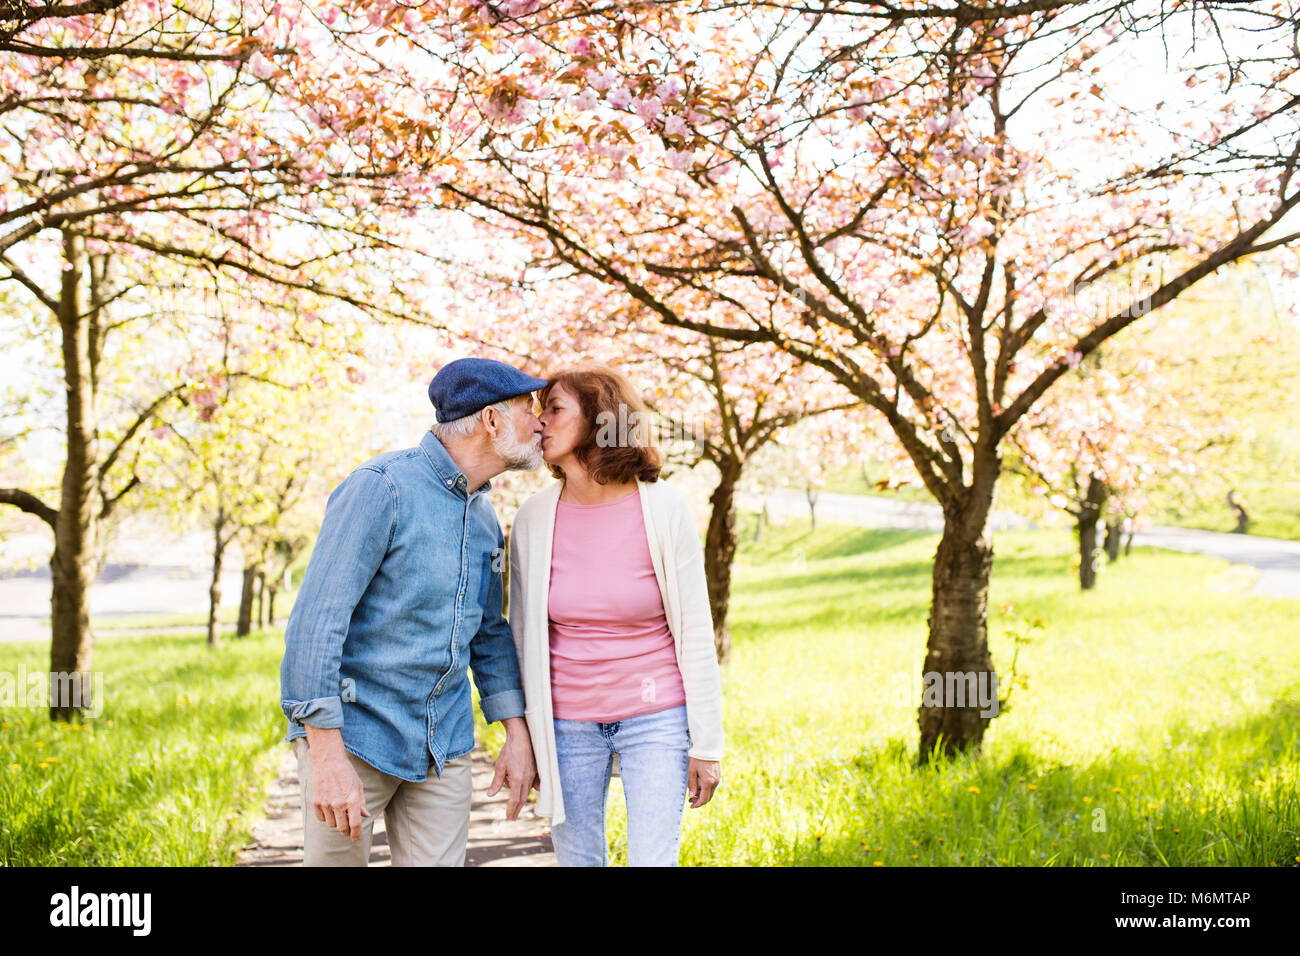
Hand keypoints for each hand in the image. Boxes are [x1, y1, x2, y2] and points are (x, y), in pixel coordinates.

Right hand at [305, 727, 369, 841]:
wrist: (328, 761)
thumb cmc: (346, 773)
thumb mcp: (358, 786)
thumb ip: (362, 803)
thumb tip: (365, 816)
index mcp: (352, 799)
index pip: (355, 824)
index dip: (356, 834)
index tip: (355, 839)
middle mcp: (339, 804)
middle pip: (342, 828)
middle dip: (346, 831)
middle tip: (348, 830)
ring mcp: (326, 804)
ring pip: (331, 824)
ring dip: (336, 822)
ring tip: (339, 812)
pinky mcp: (316, 802)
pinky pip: (321, 818)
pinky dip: (326, 817)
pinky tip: (329, 808)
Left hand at [488, 717, 536, 820]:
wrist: (521, 736)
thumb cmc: (509, 751)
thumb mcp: (499, 766)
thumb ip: (496, 782)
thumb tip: (490, 795)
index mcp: (517, 780)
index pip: (514, 799)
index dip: (511, 809)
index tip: (508, 817)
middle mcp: (527, 779)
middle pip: (522, 798)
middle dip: (517, 808)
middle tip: (512, 817)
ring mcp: (533, 774)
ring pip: (528, 791)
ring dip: (522, 799)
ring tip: (517, 806)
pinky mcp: (535, 769)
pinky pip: (535, 783)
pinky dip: (532, 789)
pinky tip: (535, 791)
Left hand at [687, 757, 720, 808]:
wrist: (708, 749)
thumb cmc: (698, 759)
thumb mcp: (692, 772)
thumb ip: (692, 785)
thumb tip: (691, 796)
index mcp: (708, 782)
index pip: (703, 799)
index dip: (697, 804)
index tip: (691, 806)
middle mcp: (714, 782)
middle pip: (708, 798)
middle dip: (699, 801)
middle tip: (690, 801)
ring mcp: (717, 780)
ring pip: (710, 793)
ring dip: (702, 796)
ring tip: (693, 795)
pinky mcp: (717, 777)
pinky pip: (712, 787)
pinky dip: (706, 790)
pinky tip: (699, 788)